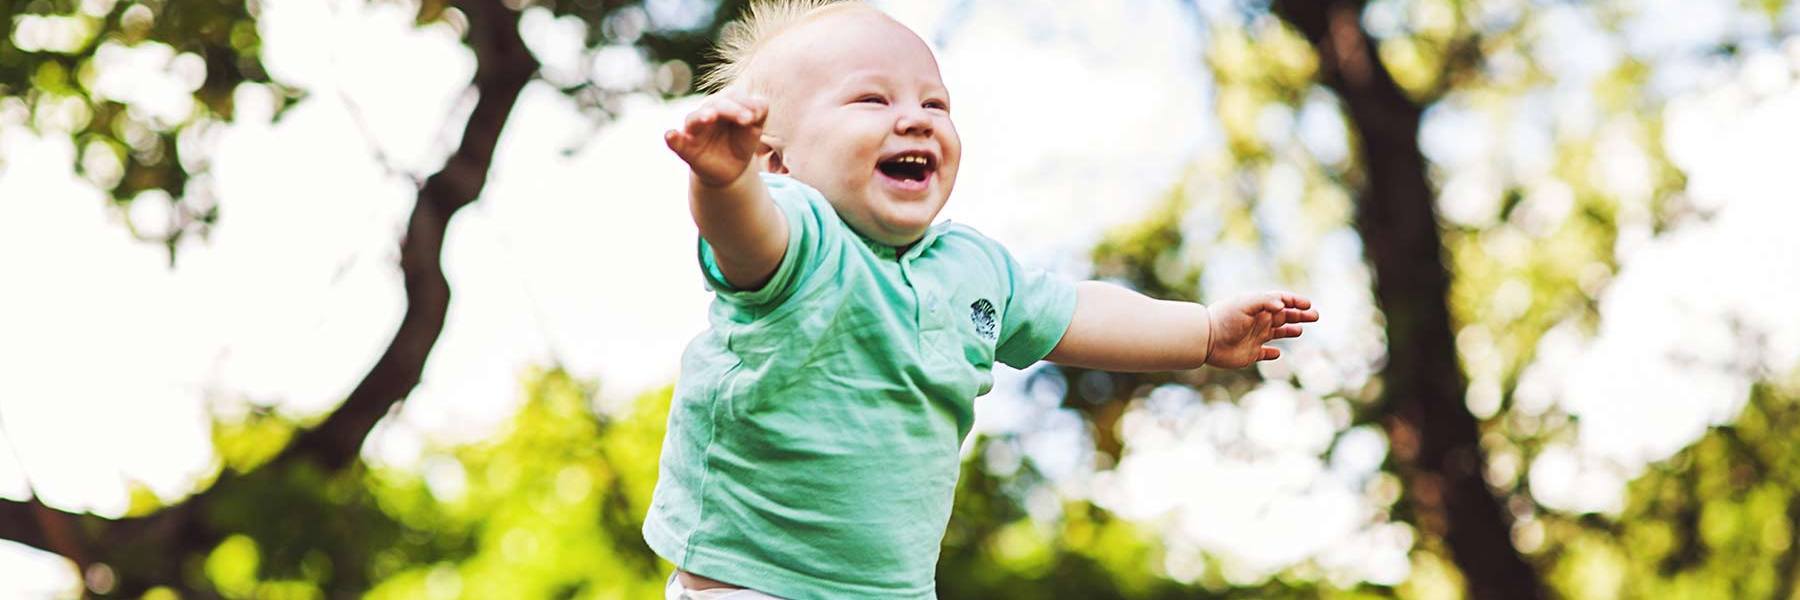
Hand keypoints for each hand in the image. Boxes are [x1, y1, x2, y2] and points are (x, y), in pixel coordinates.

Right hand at [665, 91, 768, 186]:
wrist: (731, 170)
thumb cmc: (741, 143)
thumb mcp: (754, 129)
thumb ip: (759, 113)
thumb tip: (758, 108)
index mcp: (725, 104)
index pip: (733, 96)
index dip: (745, 104)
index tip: (755, 118)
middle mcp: (707, 112)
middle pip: (716, 105)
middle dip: (731, 110)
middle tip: (747, 119)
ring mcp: (695, 130)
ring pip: (694, 118)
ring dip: (701, 116)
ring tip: (709, 117)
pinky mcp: (686, 148)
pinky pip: (676, 142)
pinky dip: (672, 138)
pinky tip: (670, 135)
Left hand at [1204, 291, 1318, 368]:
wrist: (1206, 340)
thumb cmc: (1224, 319)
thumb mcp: (1245, 304)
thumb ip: (1266, 301)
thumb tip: (1282, 306)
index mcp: (1258, 307)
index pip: (1280, 301)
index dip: (1295, 301)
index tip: (1308, 304)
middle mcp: (1258, 321)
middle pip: (1283, 316)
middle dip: (1299, 315)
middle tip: (1315, 316)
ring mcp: (1254, 337)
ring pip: (1276, 333)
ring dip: (1289, 331)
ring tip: (1300, 331)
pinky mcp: (1250, 354)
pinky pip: (1264, 354)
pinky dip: (1271, 354)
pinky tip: (1278, 354)